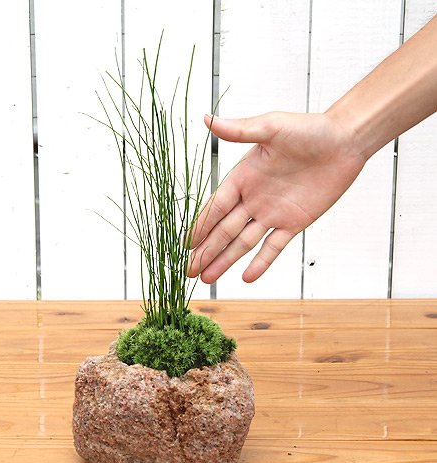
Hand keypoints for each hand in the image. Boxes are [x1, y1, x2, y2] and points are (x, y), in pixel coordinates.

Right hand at [187, 111, 365, 282]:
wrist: (344, 141)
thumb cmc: (308, 129)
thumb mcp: (271, 127)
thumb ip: (239, 131)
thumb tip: (207, 119)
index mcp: (243, 178)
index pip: (216, 207)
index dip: (200, 226)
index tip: (185, 243)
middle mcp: (253, 199)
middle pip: (225, 230)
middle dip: (207, 250)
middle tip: (190, 270)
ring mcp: (272, 213)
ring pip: (244, 242)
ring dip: (226, 260)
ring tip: (208, 278)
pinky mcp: (294, 223)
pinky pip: (274, 246)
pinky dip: (261, 262)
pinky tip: (246, 277)